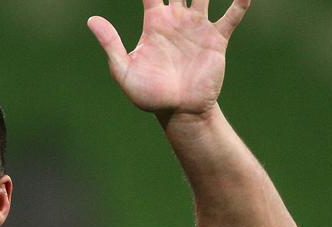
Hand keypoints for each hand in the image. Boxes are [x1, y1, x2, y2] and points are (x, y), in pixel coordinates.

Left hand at [87, 0, 249, 117]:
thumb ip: (110, 44)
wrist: (178, 111)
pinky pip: (231, 16)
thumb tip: (92, 20)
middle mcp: (177, 20)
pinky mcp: (216, 39)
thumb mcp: (124, 70)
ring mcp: (198, 27)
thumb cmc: (148, 94)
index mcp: (154, 23)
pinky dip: (239, 3)